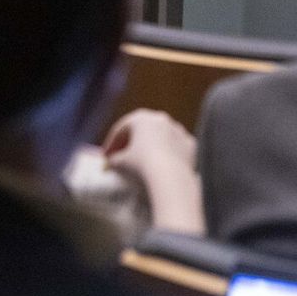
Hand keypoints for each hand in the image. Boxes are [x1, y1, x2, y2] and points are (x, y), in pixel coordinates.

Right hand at [103, 109, 204, 234]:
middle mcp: (160, 118)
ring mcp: (178, 130)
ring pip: (161, 137)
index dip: (111, 144)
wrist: (171, 177)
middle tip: (121, 157)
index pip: (121, 129)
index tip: (105, 157)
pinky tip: (163, 167)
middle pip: (141, 130)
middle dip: (131, 143)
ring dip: (151, 147)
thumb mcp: (120, 163)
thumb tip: (109, 163)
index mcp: (140, 118)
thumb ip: (113, 160)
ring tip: (143, 163)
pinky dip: (168, 155)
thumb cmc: (141, 166)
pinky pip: (175, 148)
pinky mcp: (191, 144)